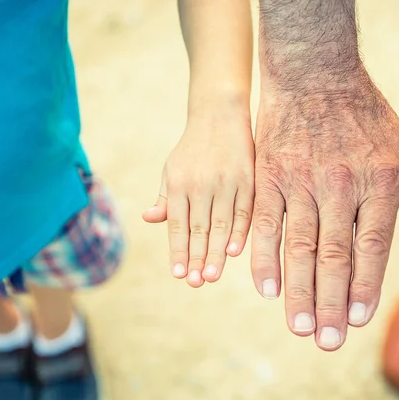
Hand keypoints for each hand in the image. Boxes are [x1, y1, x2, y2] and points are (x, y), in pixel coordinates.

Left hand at [143, 107, 253, 286]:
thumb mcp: (172, 168)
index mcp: (179, 183)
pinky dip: (240, 231)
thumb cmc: (192, 149)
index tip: (178, 274)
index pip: (177, 224)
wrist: (219, 115)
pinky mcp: (248, 179)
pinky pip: (244, 210)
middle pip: (199, 229)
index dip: (178, 250)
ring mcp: (226, 182)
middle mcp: (201, 184)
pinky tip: (235, 251)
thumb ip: (165, 197)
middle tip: (195, 283)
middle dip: (197, 258)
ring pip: (221, 224)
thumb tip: (150, 218)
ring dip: (217, 252)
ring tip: (212, 276)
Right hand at [251, 66, 398, 349]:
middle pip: (335, 254)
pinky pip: (265, 224)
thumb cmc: (364, 113)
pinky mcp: (270, 176)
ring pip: (299, 246)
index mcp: (377, 181)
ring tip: (300, 326)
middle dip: (332, 302)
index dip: (366, 284)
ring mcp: (301, 181)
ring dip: (298, 291)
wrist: (314, 73)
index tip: (359, 319)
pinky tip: (266, 288)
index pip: (372, 244)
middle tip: (327, 340)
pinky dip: (264, 258)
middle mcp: (340, 185)